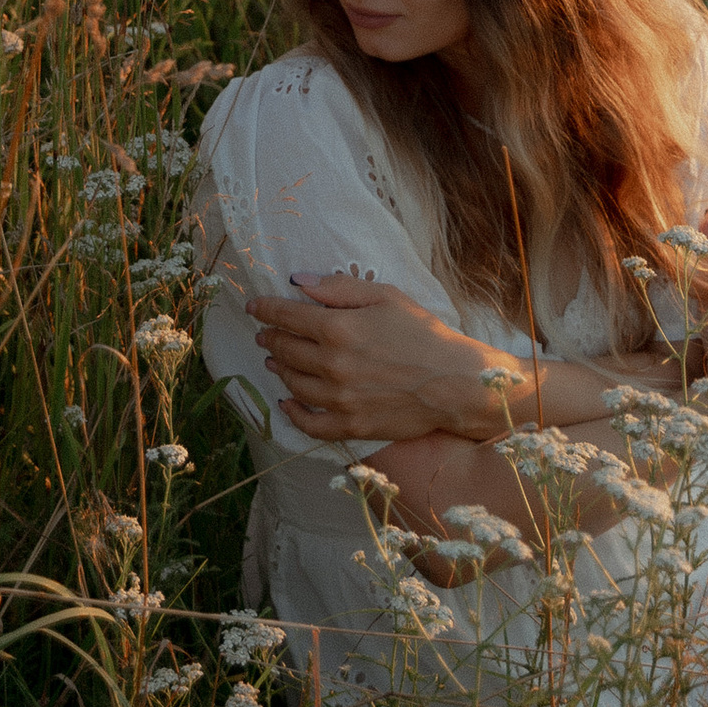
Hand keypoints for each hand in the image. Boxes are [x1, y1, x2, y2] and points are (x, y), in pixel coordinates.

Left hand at [246, 273, 508, 444]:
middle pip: (287, 349)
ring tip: (274, 360)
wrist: (453, 382)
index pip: (287, 316)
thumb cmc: (422, 333)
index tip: (254, 306)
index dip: (266, 309)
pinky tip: (286, 403)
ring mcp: (340, 399)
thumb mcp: (384, 296)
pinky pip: (310, 423)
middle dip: (271, 338)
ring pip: (294, 383)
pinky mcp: (351, 426)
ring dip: (279, 368)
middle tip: (264, 333)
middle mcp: (332, 365)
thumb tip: (296, 281)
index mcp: (338, 328)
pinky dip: (293, 413)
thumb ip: (337, 288)